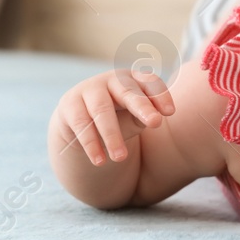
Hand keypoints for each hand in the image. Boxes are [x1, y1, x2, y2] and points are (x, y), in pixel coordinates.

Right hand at [52, 69, 174, 165]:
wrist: (80, 122)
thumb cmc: (119, 117)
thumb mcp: (135, 117)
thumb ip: (146, 116)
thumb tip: (156, 118)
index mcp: (133, 79)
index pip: (150, 82)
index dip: (160, 95)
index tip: (170, 113)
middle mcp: (111, 80)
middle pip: (128, 92)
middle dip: (142, 107)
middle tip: (156, 123)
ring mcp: (89, 89)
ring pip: (102, 111)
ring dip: (112, 135)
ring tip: (121, 158)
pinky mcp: (69, 104)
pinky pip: (81, 124)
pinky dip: (91, 144)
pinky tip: (100, 161)